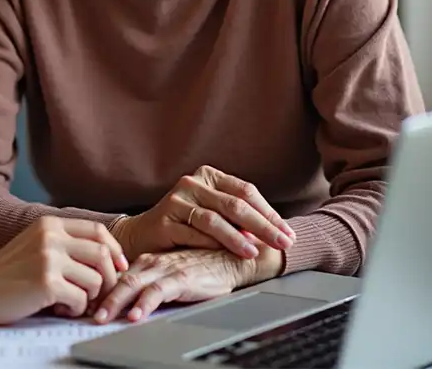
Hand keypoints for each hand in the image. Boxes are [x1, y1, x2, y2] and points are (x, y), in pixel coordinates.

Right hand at [0, 216, 128, 325]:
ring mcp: (49, 258)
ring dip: (89, 296)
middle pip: (102, 253)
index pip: (98, 231)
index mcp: (50, 224)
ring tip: (72, 300)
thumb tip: (105, 256)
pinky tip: (59, 307)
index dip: (114, 250)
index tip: (118, 268)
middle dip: (109, 277)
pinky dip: (75, 308)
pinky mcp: (47, 282)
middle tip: (100, 294)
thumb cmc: (7, 273)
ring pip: (95, 279)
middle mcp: (51, 236)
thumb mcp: (35, 244)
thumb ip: (64, 243)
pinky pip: (80, 299)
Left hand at [94, 244, 284, 323]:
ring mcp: (165, 269)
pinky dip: (145, 303)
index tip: (79, 304)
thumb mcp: (171, 275)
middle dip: (98, 297)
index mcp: (146, 261)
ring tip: (101, 317)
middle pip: (117, 280)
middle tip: (80, 312)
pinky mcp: (182, 277)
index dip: (97, 290)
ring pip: (133, 284)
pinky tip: (136, 315)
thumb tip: (126, 303)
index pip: (115, 276)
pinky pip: (159, 291)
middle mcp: (151, 263)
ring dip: (115, 302)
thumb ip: (151, 284)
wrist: (234, 255)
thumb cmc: (204, 265)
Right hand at [112, 165, 294, 260]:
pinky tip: (224, 255)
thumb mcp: (212, 211)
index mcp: (208, 176)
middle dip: (262, 225)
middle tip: (282, 243)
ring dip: (236, 238)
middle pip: (233, 204)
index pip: (245, 191)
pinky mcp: (164, 220)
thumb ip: (237, 216)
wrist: (143, 235)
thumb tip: (276, 230)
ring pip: (213, 219)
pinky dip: (210, 245)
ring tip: (253, 252)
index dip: (269, 213)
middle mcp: (192, 183)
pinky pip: (192, 234)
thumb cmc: (185, 224)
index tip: (287, 233)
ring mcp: (176, 200)